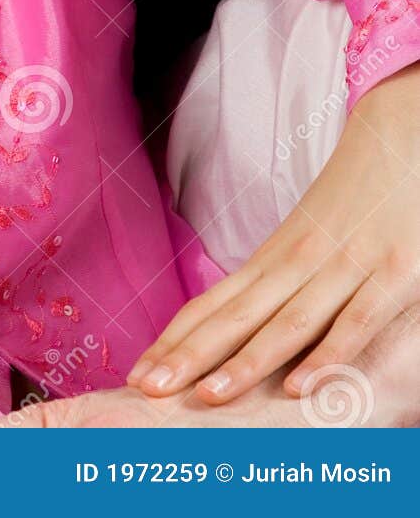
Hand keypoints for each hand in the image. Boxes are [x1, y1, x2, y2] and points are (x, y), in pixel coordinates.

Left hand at [126, 63, 419, 404]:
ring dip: (247, 361)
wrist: (397, 135)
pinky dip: (328, 354)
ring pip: (288, 322)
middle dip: (190, 357)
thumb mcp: (306, 240)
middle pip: (236, 318)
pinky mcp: (392, 273)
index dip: (176, 343)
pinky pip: (356, 320)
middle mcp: (299, 263)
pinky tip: (301, 386)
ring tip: (208, 397)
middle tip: (147, 391)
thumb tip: (236, 325)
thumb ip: (277, 283)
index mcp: (274, 258)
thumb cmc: (350, 197)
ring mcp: (344, 267)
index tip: (137, 376)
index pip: (213, 306)